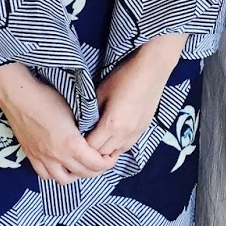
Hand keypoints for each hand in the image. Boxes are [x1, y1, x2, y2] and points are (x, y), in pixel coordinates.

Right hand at [0, 61, 110, 183]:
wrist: (19, 96)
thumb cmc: (48, 97)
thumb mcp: (75, 110)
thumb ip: (86, 128)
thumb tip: (97, 135)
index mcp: (71, 144)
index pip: (96, 164)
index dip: (108, 162)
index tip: (111, 155)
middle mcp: (57, 156)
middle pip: (83, 173)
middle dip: (97, 169)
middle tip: (102, 160)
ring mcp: (42, 158)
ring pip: (64, 179)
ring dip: (77, 175)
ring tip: (83, 165)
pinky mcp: (31, 156)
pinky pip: (45, 175)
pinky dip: (57, 174)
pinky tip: (62, 165)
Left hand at [90, 33, 187, 162]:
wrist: (151, 70)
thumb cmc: (123, 77)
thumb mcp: (100, 92)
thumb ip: (91, 113)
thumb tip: (83, 125)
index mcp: (111, 124)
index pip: (91, 147)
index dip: (80, 145)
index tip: (74, 138)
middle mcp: (124, 134)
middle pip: (103, 154)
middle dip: (91, 150)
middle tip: (82, 141)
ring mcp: (136, 134)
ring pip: (115, 153)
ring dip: (105, 150)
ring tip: (96, 140)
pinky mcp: (143, 130)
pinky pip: (126, 147)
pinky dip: (116, 146)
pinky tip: (111, 136)